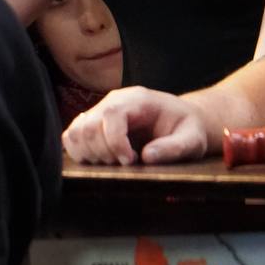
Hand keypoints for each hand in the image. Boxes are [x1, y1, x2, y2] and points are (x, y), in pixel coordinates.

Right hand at [62, 86, 208, 165]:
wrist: (180, 121)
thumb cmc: (186, 129)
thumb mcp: (192, 140)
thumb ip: (174, 148)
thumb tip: (147, 156)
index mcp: (137, 99)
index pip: (111, 114)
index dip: (115, 142)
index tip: (131, 162)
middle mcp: (114, 101)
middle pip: (89, 126)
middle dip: (104, 153)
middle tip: (126, 165)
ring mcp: (100, 111)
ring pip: (75, 132)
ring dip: (90, 155)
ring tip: (114, 163)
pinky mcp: (93, 124)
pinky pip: (71, 136)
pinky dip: (80, 153)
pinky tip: (102, 160)